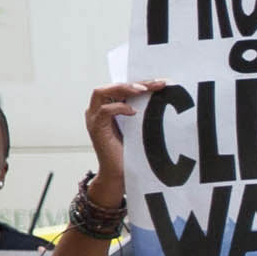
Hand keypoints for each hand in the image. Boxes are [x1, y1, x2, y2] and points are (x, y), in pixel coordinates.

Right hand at [82, 79, 150, 202]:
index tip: (161, 82)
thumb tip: (162, 96)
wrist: (121, 173)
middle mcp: (97, 110)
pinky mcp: (96, 129)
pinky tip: (134, 111)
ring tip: (143, 91)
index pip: (120, 88)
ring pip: (101, 92)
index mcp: (108, 107)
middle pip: (110, 86)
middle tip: (156, 84)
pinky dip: (119, 107)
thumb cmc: (131, 150)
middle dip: (134, 83)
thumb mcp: (139, 127)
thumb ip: (142, 111)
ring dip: (123, 88)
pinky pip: (104, 111)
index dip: (140, 82)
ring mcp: (94, 118)